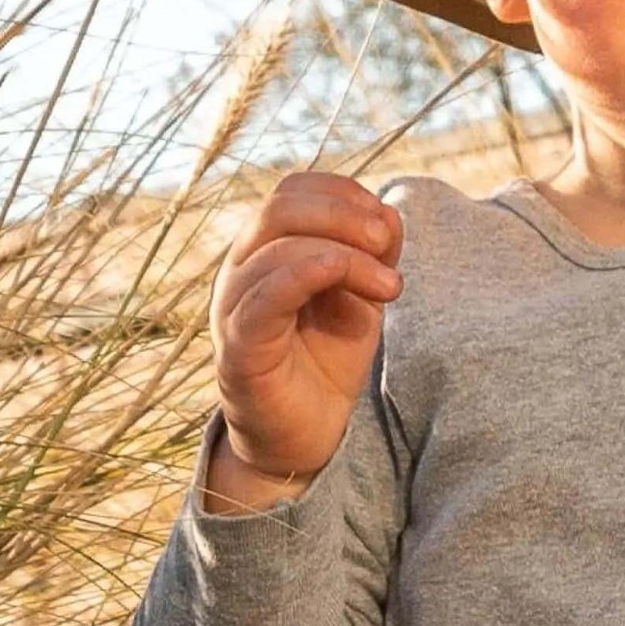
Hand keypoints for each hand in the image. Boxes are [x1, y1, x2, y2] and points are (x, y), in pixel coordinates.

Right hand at [208, 171, 404, 480]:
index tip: (386, 223)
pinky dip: (305, 274)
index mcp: (268, 249)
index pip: (293, 190)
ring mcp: (234, 305)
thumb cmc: (326, 359)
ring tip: (390, 286)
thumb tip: (388, 213)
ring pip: (276, 247)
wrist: (303, 434)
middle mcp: (242, 269)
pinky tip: (343, 276)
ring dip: (345, 254)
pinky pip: (262, 297)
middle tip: (387, 243)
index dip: (343, 193)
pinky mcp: (238, 346)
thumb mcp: (361, 296)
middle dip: (344, 213)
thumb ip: (373, 254)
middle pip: (281, 206)